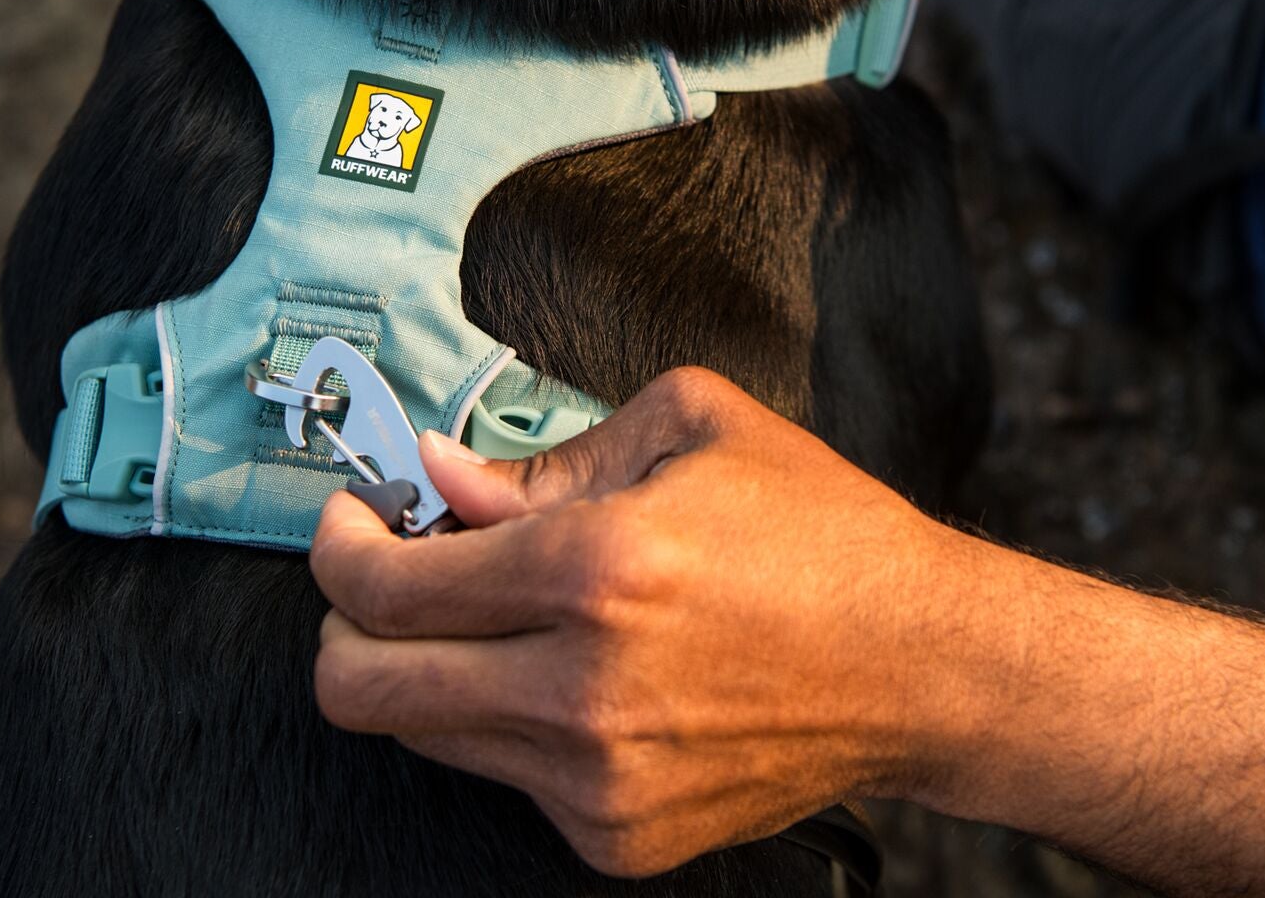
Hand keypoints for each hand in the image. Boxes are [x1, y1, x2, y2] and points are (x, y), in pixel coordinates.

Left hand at [308, 368, 957, 876]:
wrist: (926, 666)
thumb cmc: (822, 535)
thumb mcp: (691, 428)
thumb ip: (543, 456)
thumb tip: (440, 476)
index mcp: (596, 568)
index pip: (382, 586)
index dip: (338, 547)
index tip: (352, 523)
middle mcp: (582, 688)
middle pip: (360, 688)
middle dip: (345, 625)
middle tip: (385, 575)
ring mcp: (597, 779)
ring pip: (421, 736)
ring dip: (427, 668)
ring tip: (498, 616)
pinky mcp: (617, 836)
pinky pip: (503, 776)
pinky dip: (506, 720)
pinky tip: (572, 673)